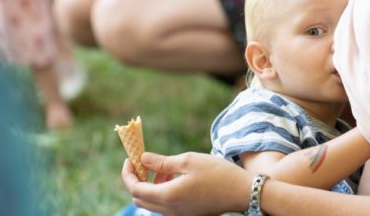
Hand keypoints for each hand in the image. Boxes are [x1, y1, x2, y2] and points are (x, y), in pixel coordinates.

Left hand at [121, 152, 252, 215]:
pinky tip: (174, 179)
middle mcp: (171, 210)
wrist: (242, 192)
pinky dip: (162, 192)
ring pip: (152, 203)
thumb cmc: (218, 173)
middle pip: (140, 199)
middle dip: (136, 180)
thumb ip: (162, 162)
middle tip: (143, 163)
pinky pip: (165, 206)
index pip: (135, 189)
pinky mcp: (187, 214)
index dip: (128, 174)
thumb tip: (142, 159)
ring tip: (163, 170)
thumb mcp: (189, 160)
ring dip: (150, 186)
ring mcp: (179, 215)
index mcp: (169, 196)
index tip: (130, 159)